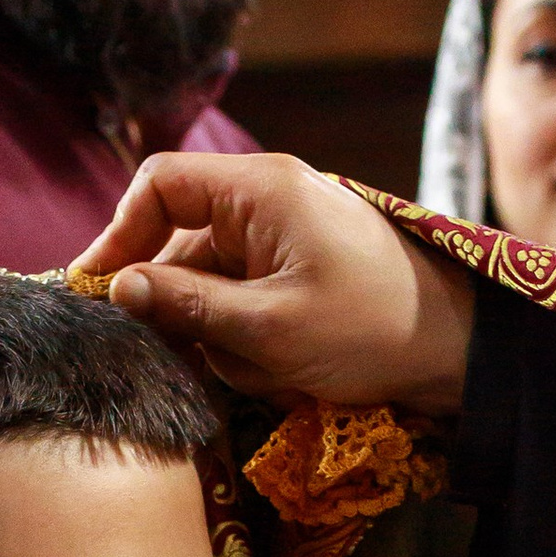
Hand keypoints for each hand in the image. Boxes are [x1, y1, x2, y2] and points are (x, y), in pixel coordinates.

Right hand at [74, 153, 475, 411]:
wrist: (458, 351)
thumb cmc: (370, 331)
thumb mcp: (268, 329)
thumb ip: (188, 306)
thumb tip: (117, 289)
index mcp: (260, 189)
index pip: (160, 185)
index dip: (120, 234)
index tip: (97, 291)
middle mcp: (269, 198)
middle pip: (180, 241)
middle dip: (180, 306)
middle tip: (177, 359)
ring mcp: (286, 234)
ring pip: (211, 280)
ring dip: (220, 333)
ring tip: (262, 370)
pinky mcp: (300, 268)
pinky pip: (245, 297)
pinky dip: (248, 339)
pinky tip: (278, 371)